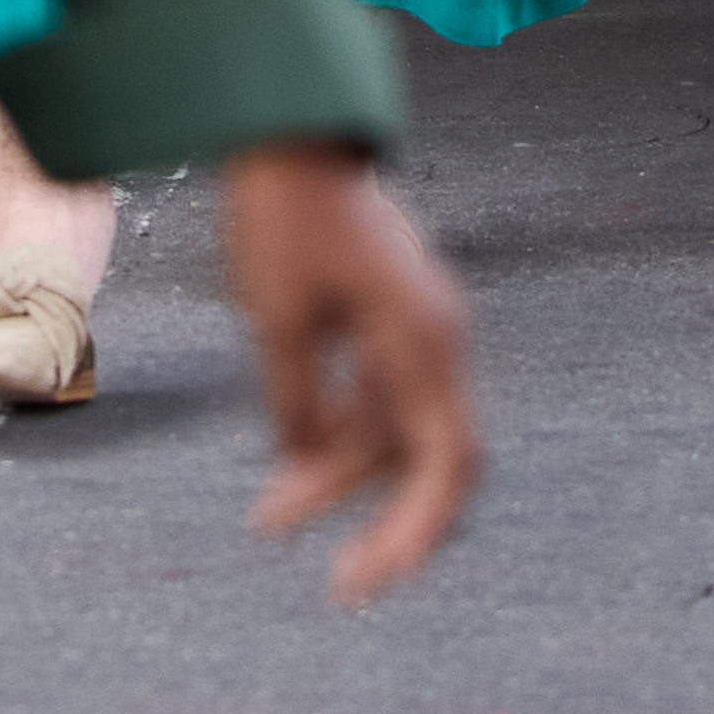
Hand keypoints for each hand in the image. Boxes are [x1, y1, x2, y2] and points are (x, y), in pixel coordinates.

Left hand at [222, 146, 481, 596]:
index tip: (366, 580)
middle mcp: (437, 340)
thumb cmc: (285, 215)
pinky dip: (340, 432)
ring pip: (394, 432)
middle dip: (383, 521)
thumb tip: (302, 466)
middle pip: (428, 460)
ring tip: (267, 517)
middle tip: (341, 584)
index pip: (446, 464)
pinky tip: (290, 462)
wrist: (292, 129)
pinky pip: (379, 398)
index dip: (415, 534)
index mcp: (424, 341)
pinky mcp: (392, 319)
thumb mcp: (277, 319)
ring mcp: (419, 328)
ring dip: (340, 476)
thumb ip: (299, 404)